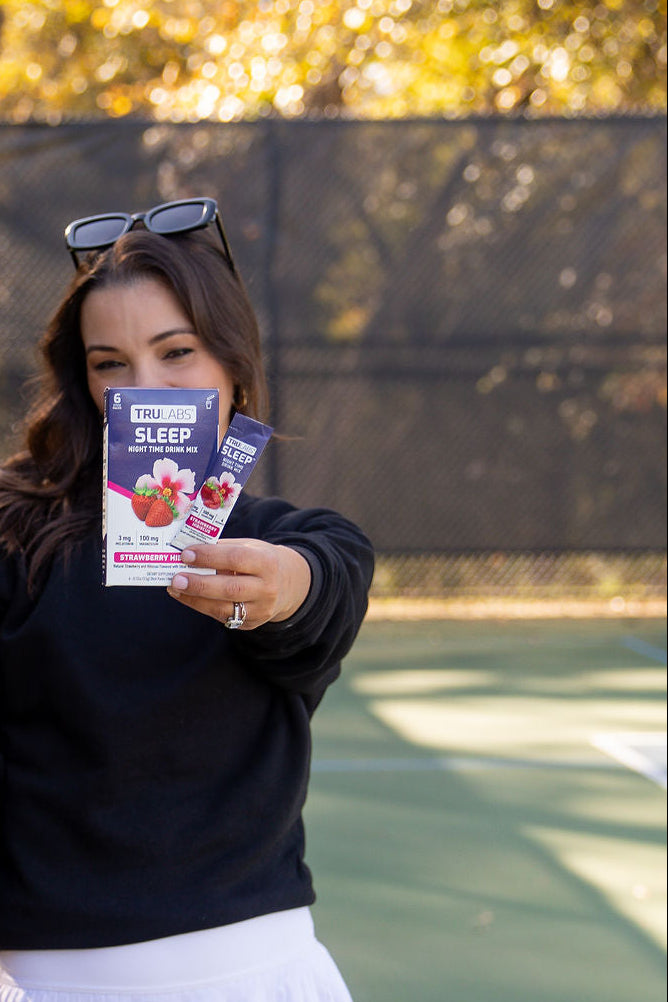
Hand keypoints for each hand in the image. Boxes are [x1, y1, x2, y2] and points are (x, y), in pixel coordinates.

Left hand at [166, 538, 311, 628]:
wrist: (288, 584)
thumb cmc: (261, 560)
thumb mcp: (249, 547)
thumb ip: (222, 549)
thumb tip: (187, 550)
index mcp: (267, 563)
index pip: (237, 559)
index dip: (210, 557)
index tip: (186, 554)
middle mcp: (267, 588)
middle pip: (230, 588)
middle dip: (200, 584)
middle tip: (176, 578)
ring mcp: (261, 609)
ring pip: (223, 608)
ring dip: (195, 599)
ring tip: (175, 588)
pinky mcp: (251, 623)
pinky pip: (222, 617)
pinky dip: (201, 606)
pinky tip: (186, 597)